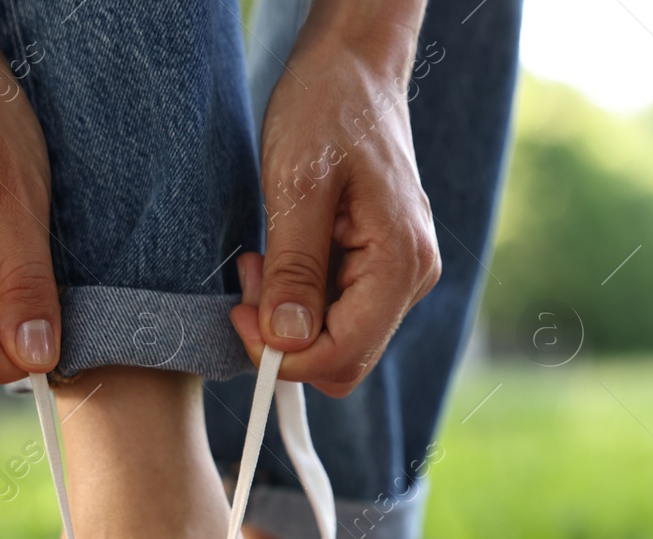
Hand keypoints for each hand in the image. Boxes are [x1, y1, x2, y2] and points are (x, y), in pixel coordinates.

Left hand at [230, 2, 439, 397]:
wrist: (352, 67)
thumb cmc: (328, 109)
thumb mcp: (296, 186)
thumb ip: (295, 270)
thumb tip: (287, 342)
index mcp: (401, 263)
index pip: (344, 355)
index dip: (285, 356)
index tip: (241, 317)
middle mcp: (411, 278)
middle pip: (343, 357)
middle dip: (285, 337)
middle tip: (248, 284)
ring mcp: (399, 274)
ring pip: (336, 338)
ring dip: (288, 315)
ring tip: (261, 259)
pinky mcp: (380, 267)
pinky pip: (336, 310)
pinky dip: (299, 297)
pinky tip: (279, 255)